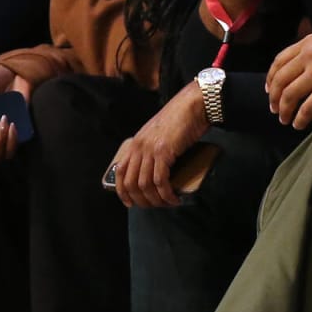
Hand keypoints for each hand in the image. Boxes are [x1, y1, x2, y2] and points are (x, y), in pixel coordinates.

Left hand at [107, 82, 210, 207]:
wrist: (191, 106)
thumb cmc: (180, 120)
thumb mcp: (158, 135)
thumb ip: (152, 149)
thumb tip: (156, 170)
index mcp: (135, 143)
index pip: (120, 172)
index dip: (123, 191)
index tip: (131, 202)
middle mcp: (139, 147)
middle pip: (131, 183)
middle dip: (142, 200)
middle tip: (154, 206)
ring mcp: (150, 150)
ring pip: (145, 185)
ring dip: (156, 200)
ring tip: (167, 204)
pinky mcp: (163, 152)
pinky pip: (160, 181)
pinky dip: (166, 194)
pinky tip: (174, 198)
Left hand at [267, 34, 311, 129]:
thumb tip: (299, 73)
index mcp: (309, 43)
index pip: (279, 61)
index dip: (271, 78)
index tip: (270, 91)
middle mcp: (310, 55)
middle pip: (281, 80)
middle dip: (274, 98)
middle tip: (274, 109)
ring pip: (290, 95)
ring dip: (284, 110)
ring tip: (285, 119)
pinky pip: (307, 108)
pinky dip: (299, 118)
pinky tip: (298, 125)